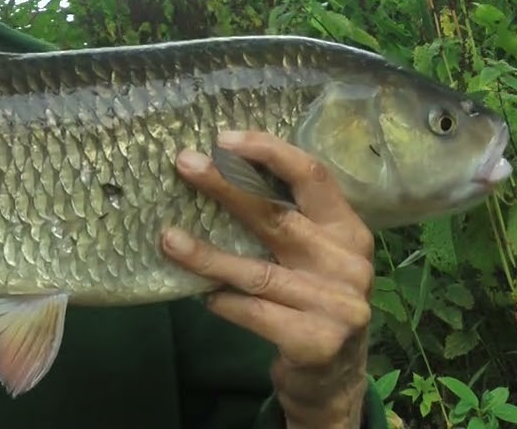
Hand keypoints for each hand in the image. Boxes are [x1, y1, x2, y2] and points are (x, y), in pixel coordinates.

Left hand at [160, 130, 374, 428]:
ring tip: (168, 239)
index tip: (224, 138)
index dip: (269, 152)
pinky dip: (223, 301)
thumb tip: (213, 174)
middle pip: (277, 217)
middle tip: (184, 164)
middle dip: (226, 186)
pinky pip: (254, 312)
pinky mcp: (316, 342)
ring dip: (206, 254)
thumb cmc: (310, 301)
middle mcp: (349, 264)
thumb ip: (283, 222)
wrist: (334, 377)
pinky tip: (202, 295)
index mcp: (349, 231)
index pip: (314, 176)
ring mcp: (337, 306)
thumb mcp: (311, 257)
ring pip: (256, 271)